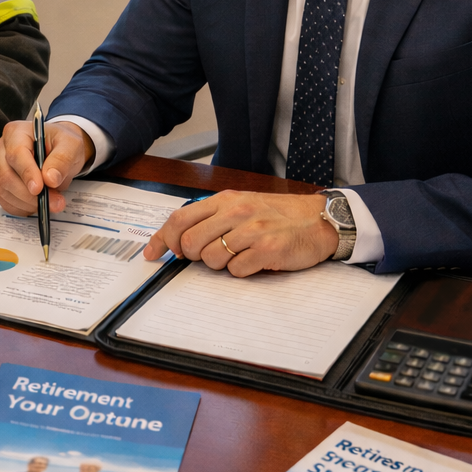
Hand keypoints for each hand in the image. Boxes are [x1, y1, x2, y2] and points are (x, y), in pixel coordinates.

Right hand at [0, 119, 93, 215]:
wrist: (58, 150)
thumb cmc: (60, 143)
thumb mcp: (70, 144)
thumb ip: (62, 159)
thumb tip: (50, 178)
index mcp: (16, 132)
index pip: (16, 154)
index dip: (27, 173)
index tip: (39, 189)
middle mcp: (1, 149)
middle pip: (7, 176)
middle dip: (31, 195)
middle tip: (55, 202)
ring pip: (5, 192)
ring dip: (29, 203)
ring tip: (51, 202)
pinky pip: (5, 201)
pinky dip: (22, 208)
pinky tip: (37, 204)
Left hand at [142, 190, 337, 275]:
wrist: (318, 220)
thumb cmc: (277, 215)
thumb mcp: (241, 206)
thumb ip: (211, 218)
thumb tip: (178, 240)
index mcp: (225, 200)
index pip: (180, 219)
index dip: (162, 240)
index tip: (153, 254)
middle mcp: (236, 212)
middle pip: (191, 242)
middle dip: (193, 256)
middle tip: (209, 256)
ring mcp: (251, 230)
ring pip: (211, 259)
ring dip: (220, 264)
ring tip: (240, 255)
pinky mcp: (267, 249)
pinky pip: (236, 270)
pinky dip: (241, 271)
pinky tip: (255, 261)